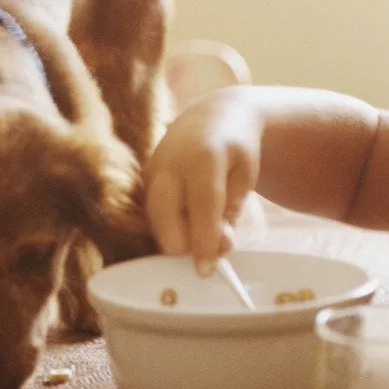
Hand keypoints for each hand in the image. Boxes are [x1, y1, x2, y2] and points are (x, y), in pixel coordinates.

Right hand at [144, 90, 262, 275]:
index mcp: (203, 158)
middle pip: (166, 221)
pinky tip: (191, 214)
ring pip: (157, 224)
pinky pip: (155, 216)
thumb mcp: (245, 177)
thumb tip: (217, 248)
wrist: (210, 117)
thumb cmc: (235, 150)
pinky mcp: (144, 179)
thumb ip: (230, 213)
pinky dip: (173, 225)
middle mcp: (170, 164)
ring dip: (179, 237)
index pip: (202, 209)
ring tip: (205, 224)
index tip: (206, 270)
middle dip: (186, 245)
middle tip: (212, 244)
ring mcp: (152, 171)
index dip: (204, 243)